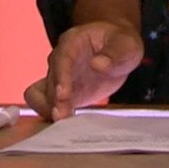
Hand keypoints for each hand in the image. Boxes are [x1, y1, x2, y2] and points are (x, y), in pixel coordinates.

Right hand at [24, 19, 142, 120]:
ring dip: (49, 109)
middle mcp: (60, 60)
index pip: (62, 59)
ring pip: (42, 95)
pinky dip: (53, 114)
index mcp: (73, 42)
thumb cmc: (120, 41)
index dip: (61, 77)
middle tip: (62, 116)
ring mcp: (60, 78)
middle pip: (49, 81)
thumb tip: (98, 64)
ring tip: (62, 123)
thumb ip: (114, 53)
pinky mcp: (64, 95)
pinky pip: (49, 105)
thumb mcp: (126, 43)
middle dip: (53, 100)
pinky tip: (65, 126)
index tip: (62, 95)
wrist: (118, 50)